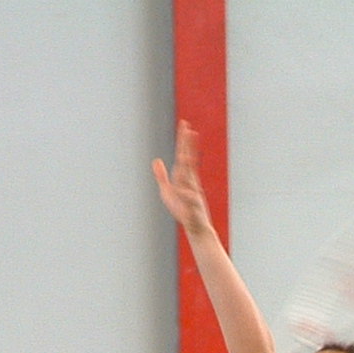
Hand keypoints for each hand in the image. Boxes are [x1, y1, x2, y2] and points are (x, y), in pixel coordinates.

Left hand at [152, 121, 213, 237]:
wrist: (197, 228)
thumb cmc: (182, 211)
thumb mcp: (167, 191)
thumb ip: (161, 176)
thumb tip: (156, 160)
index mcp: (183, 177)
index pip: (182, 155)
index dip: (182, 140)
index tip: (185, 125)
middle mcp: (189, 181)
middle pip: (186, 160)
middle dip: (186, 145)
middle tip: (187, 127)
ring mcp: (192, 192)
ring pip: (188, 175)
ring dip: (187, 163)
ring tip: (186, 150)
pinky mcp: (194, 205)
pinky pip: (189, 197)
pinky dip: (185, 193)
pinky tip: (180, 189)